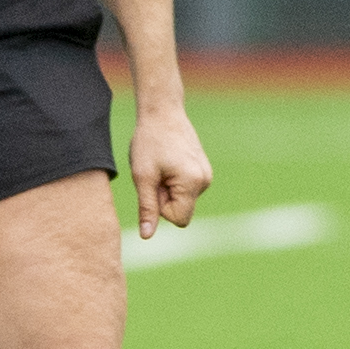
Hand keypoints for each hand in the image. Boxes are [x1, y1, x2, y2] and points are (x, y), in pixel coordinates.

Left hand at [126, 104, 212, 238]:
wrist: (162, 112)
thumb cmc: (148, 142)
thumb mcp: (142, 177)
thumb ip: (147, 208)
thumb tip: (147, 236)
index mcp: (193, 183)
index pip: (178, 219)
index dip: (160, 207)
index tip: (152, 185)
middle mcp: (205, 181)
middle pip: (181, 209)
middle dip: (163, 197)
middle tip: (154, 172)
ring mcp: (206, 175)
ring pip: (182, 199)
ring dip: (167, 188)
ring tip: (160, 165)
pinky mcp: (203, 170)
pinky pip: (185, 188)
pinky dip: (173, 181)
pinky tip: (167, 162)